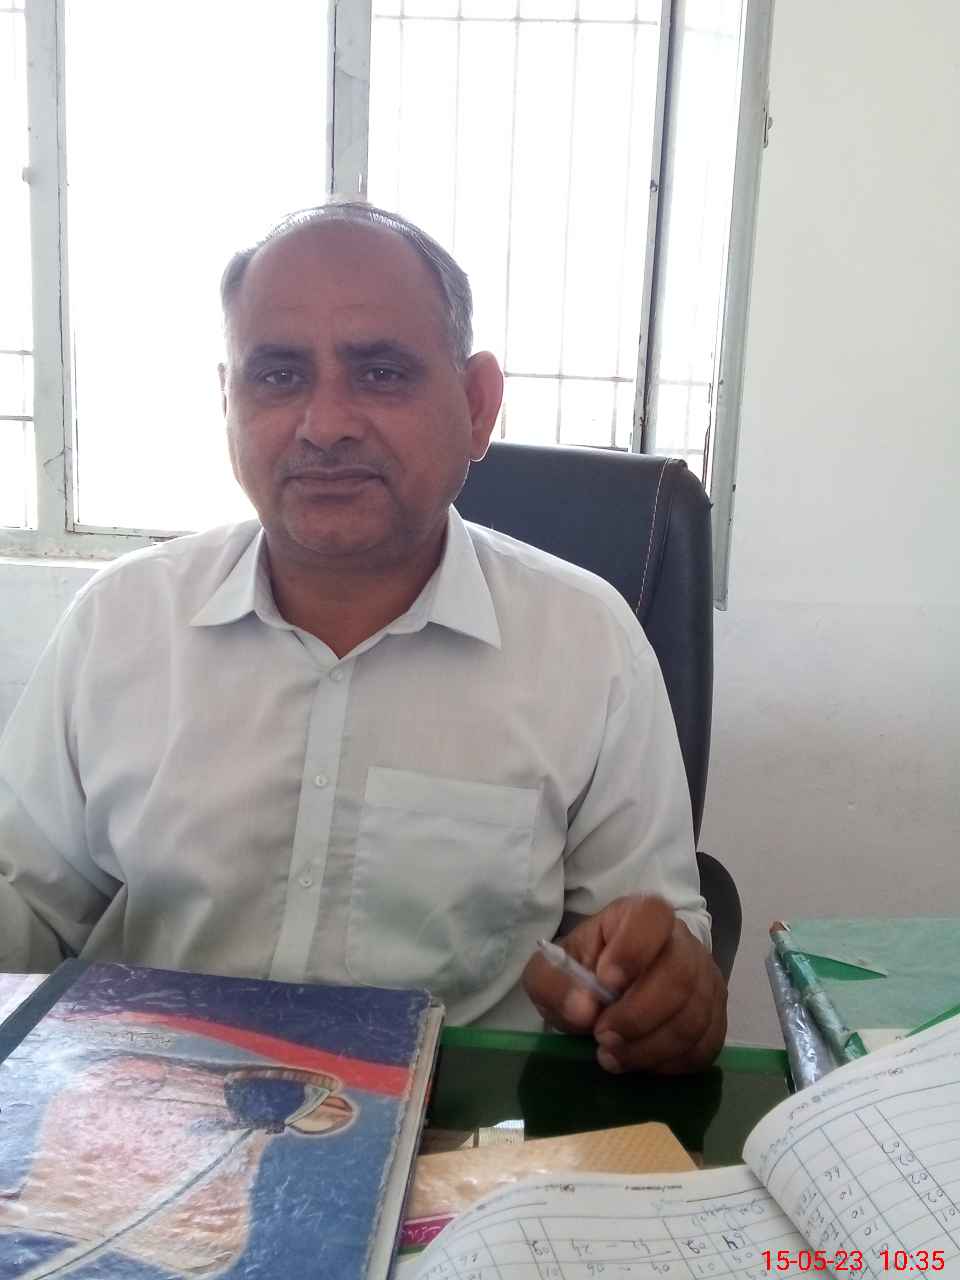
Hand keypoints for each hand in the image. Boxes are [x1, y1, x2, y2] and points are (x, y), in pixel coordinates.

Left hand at [522, 895, 726, 1073]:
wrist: (603, 994)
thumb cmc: (579, 975)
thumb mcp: (548, 973)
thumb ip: (555, 985)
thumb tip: (583, 1010)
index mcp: (637, 917)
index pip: (653, 917)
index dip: (633, 950)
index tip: (604, 983)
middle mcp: (681, 941)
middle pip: (679, 975)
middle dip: (637, 1017)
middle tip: (602, 1036)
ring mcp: (704, 978)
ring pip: (694, 1016)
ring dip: (650, 1047)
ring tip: (612, 1055)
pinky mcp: (714, 1015)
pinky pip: (706, 1045)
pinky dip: (671, 1063)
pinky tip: (641, 1062)